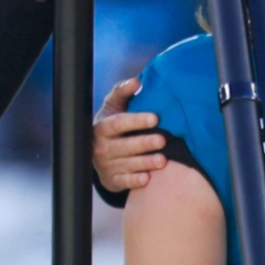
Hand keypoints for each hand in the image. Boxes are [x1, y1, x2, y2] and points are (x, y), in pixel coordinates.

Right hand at [92, 78, 166, 192]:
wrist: (101, 152)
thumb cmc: (114, 124)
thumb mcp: (114, 106)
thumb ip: (123, 92)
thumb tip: (137, 81)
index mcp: (102, 128)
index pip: (118, 124)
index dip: (136, 121)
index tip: (155, 118)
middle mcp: (101, 148)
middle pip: (124, 146)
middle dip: (143, 143)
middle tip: (163, 140)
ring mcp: (105, 166)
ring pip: (126, 165)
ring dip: (145, 163)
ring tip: (163, 160)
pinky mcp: (111, 181)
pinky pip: (123, 182)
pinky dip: (134, 181)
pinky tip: (148, 179)